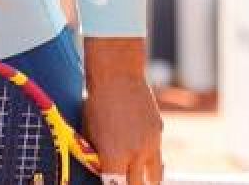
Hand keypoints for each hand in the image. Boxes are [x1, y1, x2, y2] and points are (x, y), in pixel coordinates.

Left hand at [83, 40, 163, 184]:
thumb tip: (100, 169)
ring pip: (154, 177)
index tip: (111, 183)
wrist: (117, 75)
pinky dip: (150, 158)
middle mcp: (136, 153)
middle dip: (130, 184)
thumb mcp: (89, 132)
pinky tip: (139, 150)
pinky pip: (157, 154)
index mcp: (114, 155)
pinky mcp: (159, 133)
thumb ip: (97, 156)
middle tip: (123, 179)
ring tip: (137, 177)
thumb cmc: (95, 102)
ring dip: (145, 180)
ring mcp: (151, 143)